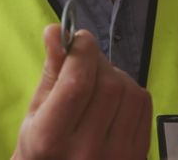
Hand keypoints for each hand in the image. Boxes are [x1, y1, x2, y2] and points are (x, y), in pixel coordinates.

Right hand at [12, 25, 151, 158]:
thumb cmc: (40, 151)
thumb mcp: (34, 114)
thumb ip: (50, 72)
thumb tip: (56, 31)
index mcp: (50, 139)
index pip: (77, 83)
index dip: (82, 51)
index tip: (79, 39)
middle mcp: (87, 151)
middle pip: (108, 84)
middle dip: (97, 61)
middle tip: (85, 60)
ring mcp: (118, 156)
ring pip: (130, 91)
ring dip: (115, 74)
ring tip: (98, 81)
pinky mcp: (137, 156)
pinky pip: (144, 106)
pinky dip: (130, 90)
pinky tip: (114, 98)